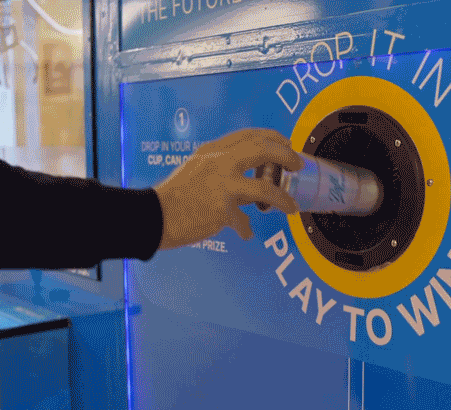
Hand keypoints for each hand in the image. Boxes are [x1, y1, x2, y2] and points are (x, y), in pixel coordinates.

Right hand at [153, 129, 302, 249]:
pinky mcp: (222, 209)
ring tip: (292, 207)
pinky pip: (243, 221)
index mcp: (212, 150)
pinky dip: (245, 227)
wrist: (153, 215)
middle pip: (263, 149)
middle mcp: (219, 162)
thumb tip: (245, 191)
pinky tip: (246, 233)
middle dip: (286, 156)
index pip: (249, 135)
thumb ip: (222, 173)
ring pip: (265, 189)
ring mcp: (222, 185)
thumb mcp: (196, 171)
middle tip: (297, 165)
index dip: (273, 138)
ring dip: (283, 199)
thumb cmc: (173, 196)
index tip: (286, 143)